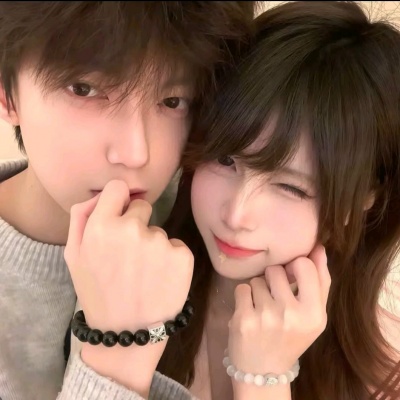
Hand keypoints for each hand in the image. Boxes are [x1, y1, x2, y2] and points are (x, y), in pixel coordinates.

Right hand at [64, 179, 193, 333]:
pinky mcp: (183, 255)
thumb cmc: (97, 293)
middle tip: (130, 255)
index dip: (119, 201)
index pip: (118, 188)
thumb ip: (81, 217)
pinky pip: (175, 245)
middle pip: (142, 206)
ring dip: (153, 245)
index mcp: (101, 226)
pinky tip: (160, 279)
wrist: (127, 333)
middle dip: (136, 224)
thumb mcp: (74, 256)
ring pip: (158, 230)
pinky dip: (170, 258)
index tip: (121, 215)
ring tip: (144, 273)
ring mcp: (160, 242)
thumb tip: (102, 194)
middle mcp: (132, 228)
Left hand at [228, 244, 329, 374]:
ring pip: (257, 279)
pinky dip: (244, 297)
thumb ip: (319, 281)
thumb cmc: (291, 337)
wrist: (263, 371)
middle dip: (273, 280)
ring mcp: (266, 317)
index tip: (291, 278)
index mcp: (314, 314)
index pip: (304, 265)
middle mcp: (292, 315)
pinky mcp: (243, 319)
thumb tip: (319, 248)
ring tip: (262, 310)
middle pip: (276, 270)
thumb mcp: (313, 315)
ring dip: (258, 290)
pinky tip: (249, 313)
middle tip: (275, 299)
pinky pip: (242, 288)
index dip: (294, 266)